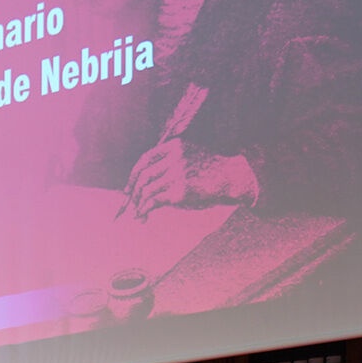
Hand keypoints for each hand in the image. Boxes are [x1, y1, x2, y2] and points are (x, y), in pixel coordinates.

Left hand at [121, 141, 257, 216]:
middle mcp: (174, 157)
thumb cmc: (211, 170)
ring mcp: (177, 173)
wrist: (233, 177)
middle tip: (130, 204)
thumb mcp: (189, 156)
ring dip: (138, 204)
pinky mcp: (180, 191)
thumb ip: (170, 162)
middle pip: (143, 175)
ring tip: (138, 213)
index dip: (133, 175)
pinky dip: (144, 210)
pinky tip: (143, 215)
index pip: (145, 159)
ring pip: (146, 189)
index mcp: (174, 146)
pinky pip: (153, 201)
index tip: (128, 188)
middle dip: (133, 192)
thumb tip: (146, 182)